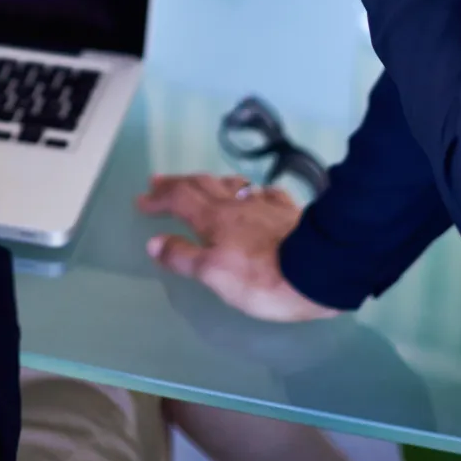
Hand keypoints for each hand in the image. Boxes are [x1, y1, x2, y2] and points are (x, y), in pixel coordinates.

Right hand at [138, 173, 336, 322]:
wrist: (318, 271)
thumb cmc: (262, 279)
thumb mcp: (215, 275)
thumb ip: (184, 257)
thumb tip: (153, 241)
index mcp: (214, 219)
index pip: (179, 200)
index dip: (159, 199)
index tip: (141, 200)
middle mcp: (235, 205)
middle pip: (201, 185)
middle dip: (177, 183)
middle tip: (159, 181)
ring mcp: (264, 205)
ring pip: (232, 185)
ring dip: (210, 182)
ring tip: (201, 183)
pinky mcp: (289, 212)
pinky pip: (267, 194)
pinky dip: (254, 192)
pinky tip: (258, 194)